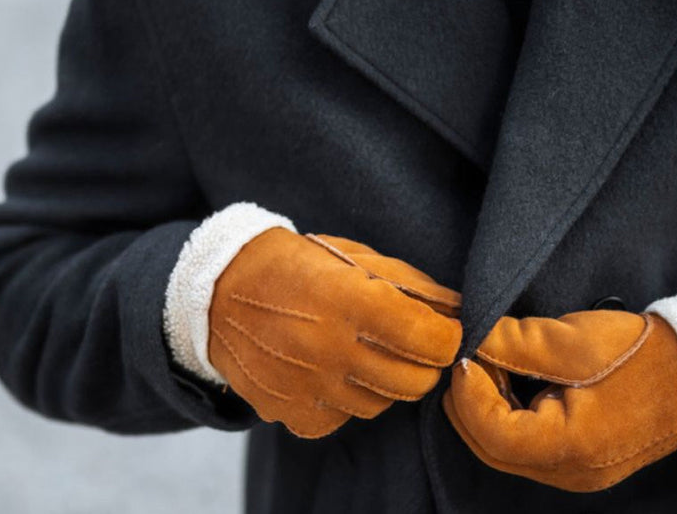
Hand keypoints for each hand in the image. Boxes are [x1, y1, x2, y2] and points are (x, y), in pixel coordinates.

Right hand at [209, 228, 461, 437]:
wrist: (217, 293)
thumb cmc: (293, 266)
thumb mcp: (353, 257)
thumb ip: (411, 285)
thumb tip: (460, 309)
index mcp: (352, 301)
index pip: (434, 342)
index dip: (446, 336)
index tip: (439, 329)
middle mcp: (331, 349)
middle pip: (416, 382)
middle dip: (421, 363)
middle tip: (404, 342)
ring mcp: (310, 386)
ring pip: (382, 404)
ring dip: (382, 381)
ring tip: (359, 352)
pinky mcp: (293, 413)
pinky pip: (343, 418)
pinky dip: (345, 399)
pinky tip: (328, 371)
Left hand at [442, 311, 676, 490]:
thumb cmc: (639, 354)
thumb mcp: (571, 340)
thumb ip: (511, 342)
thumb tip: (467, 339)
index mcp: (571, 446)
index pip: (491, 431)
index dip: (468, 391)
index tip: (465, 352)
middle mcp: (569, 473)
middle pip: (491, 447)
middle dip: (470, 401)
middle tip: (472, 358)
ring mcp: (574, 475)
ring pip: (505, 450)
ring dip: (487, 409)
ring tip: (494, 366)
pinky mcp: (579, 464)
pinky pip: (527, 448)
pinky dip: (510, 417)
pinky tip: (514, 384)